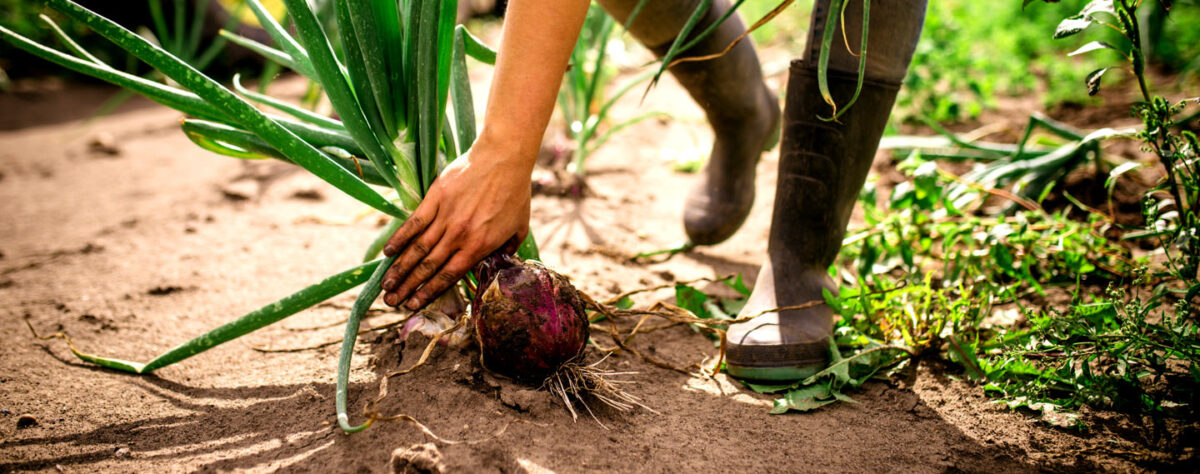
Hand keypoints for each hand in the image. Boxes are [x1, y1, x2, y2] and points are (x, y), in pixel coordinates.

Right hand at [380, 140, 531, 310]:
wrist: (504, 158)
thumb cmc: (515, 192)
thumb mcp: (519, 227)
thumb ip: (509, 248)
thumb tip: (502, 262)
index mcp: (480, 246)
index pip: (449, 276)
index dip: (429, 292)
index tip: (414, 304)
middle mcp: (459, 235)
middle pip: (428, 268)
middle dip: (409, 288)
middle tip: (392, 302)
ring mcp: (446, 217)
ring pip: (417, 249)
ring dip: (400, 269)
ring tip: (386, 285)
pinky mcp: (435, 198)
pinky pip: (414, 223)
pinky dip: (399, 238)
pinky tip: (387, 252)